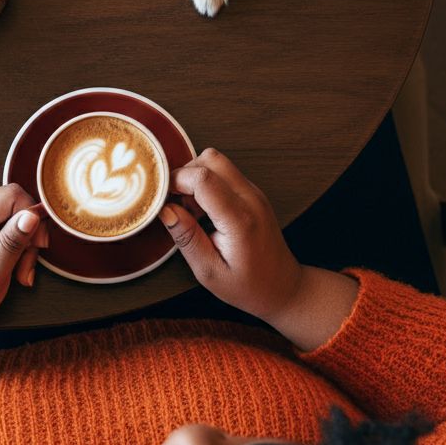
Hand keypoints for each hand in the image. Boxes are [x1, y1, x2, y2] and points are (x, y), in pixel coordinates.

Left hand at [0, 183, 49, 346]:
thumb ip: (12, 242)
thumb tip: (32, 215)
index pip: (12, 195)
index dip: (32, 215)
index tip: (37, 244)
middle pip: (15, 205)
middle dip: (28, 235)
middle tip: (26, 265)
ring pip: (14, 217)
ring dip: (23, 245)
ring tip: (18, 272)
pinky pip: (5, 226)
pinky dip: (15, 246)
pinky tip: (12, 266)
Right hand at [160, 149, 303, 322]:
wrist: (282, 286)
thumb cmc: (248, 286)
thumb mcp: (210, 272)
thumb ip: (187, 238)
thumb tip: (166, 210)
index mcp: (240, 220)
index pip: (203, 179)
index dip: (176, 182)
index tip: (163, 199)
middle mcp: (251, 199)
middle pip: (211, 159)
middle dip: (185, 174)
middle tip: (175, 202)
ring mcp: (254, 193)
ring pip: (217, 161)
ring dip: (196, 177)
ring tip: (190, 210)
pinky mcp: (253, 193)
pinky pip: (225, 172)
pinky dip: (207, 183)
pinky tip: (203, 211)